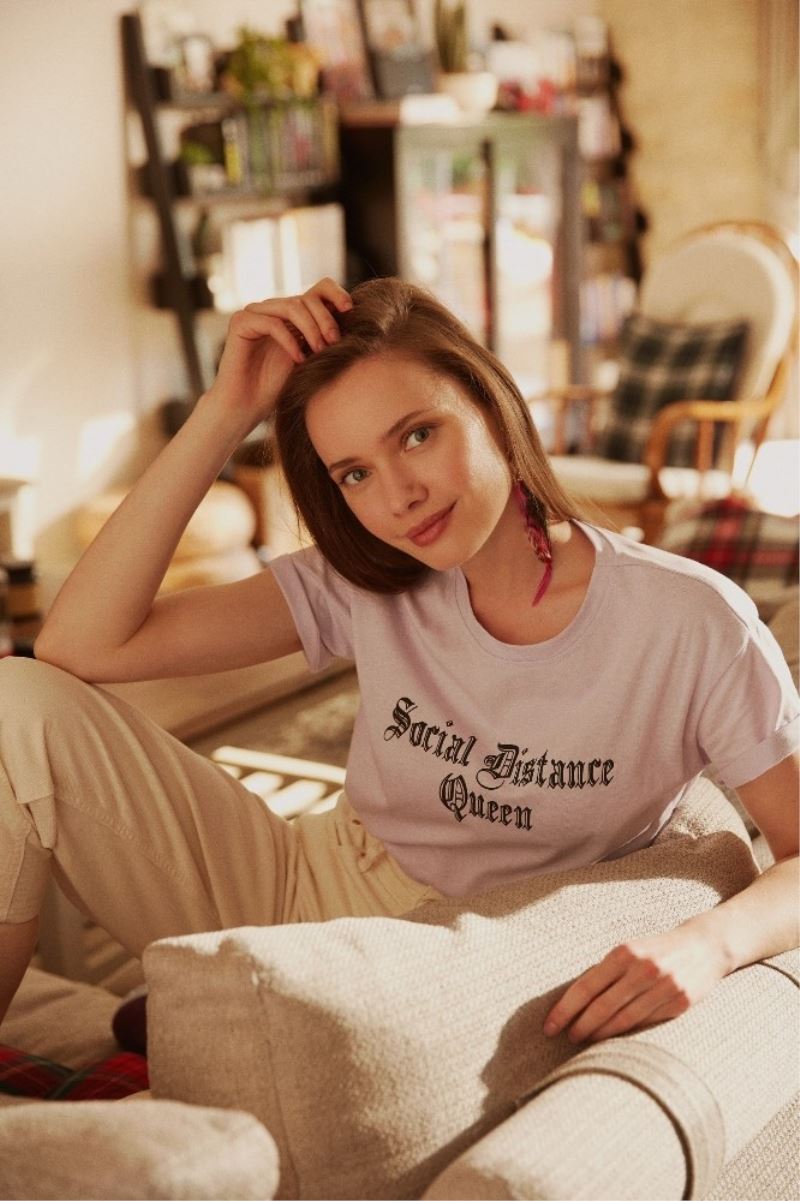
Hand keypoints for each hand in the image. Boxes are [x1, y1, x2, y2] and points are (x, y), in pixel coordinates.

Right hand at [199, 277, 351, 436]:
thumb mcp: (311, 359)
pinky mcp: (241, 322)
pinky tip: (299, 359)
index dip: (336, 293)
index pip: (318, 290)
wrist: (246, 407)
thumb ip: (325, 338)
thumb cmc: (278, 388)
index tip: (350, 309)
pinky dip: (290, 341)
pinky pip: (273, 323)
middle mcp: (273, 309)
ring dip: (311, 329)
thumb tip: (354, 321)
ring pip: (292, 307)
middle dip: (326, 320)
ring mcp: (255, 313)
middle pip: (307, 299)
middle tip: (335, 343)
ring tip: (319, 351)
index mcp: (291, 314)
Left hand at [542, 921, 728, 1043]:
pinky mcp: (680, 1002)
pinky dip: (628, 1033)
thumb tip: (573, 1002)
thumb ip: (607, 972)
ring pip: (624, 1020)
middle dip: (580, 1026)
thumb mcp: (630, 951)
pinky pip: (647, 1023)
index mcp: (625, 952)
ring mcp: (664, 986)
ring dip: (600, 1034)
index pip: (586, 986)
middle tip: (565, 1038)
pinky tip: (614, 1040)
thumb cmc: (656, 949)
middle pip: (602, 1006)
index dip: (565, 1009)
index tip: (549, 1026)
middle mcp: (644, 969)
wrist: (704, 946)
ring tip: (584, 1041)